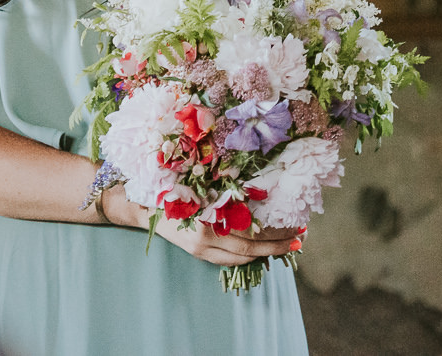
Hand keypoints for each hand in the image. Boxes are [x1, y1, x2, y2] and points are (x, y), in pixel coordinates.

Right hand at [101, 186, 302, 266]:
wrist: (140, 204)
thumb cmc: (172, 185)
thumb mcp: (200, 182)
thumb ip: (226, 190)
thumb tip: (262, 189)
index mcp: (208, 219)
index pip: (251, 233)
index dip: (276, 234)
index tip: (297, 227)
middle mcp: (205, 238)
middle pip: (251, 249)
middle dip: (278, 245)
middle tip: (301, 238)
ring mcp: (200, 249)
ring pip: (242, 257)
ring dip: (267, 253)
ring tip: (288, 245)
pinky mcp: (197, 253)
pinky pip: (229, 260)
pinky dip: (249, 256)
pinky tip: (262, 249)